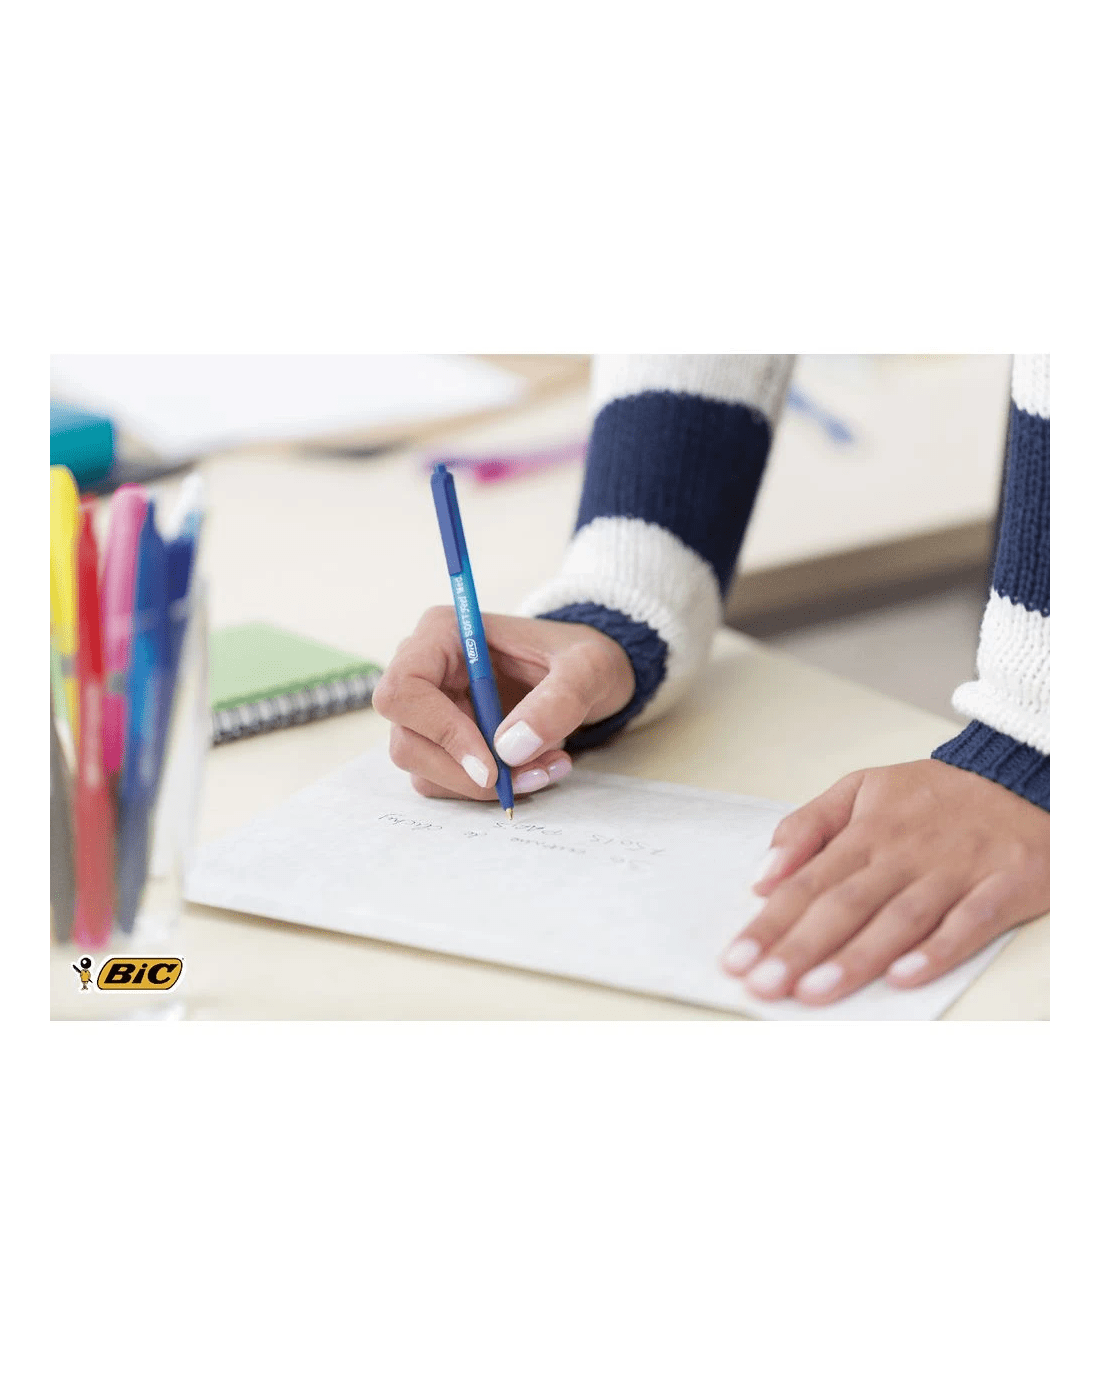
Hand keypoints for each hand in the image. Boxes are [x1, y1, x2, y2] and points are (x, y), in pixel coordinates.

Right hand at [373, 608, 634, 800]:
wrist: (590, 676)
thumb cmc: (584, 658)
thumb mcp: (589, 667)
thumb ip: (559, 700)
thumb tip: (510, 748)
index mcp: (443, 634)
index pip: (404, 689)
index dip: (440, 732)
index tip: (492, 765)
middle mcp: (425, 671)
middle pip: (407, 739)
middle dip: (466, 772)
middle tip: (530, 775)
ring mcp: (429, 711)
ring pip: (424, 769)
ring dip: (484, 786)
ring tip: (546, 769)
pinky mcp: (443, 742)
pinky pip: (445, 781)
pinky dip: (488, 789)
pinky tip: (534, 770)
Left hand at [722, 760, 1048, 1003]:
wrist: (1024, 778)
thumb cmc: (935, 795)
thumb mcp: (862, 788)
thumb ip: (808, 826)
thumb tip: (763, 875)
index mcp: (867, 830)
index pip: (807, 882)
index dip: (770, 923)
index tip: (737, 958)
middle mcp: (905, 852)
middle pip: (844, 904)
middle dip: (799, 947)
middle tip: (762, 984)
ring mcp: (955, 870)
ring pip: (899, 917)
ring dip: (856, 957)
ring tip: (814, 991)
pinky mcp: (1004, 886)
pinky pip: (969, 921)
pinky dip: (937, 949)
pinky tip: (903, 976)